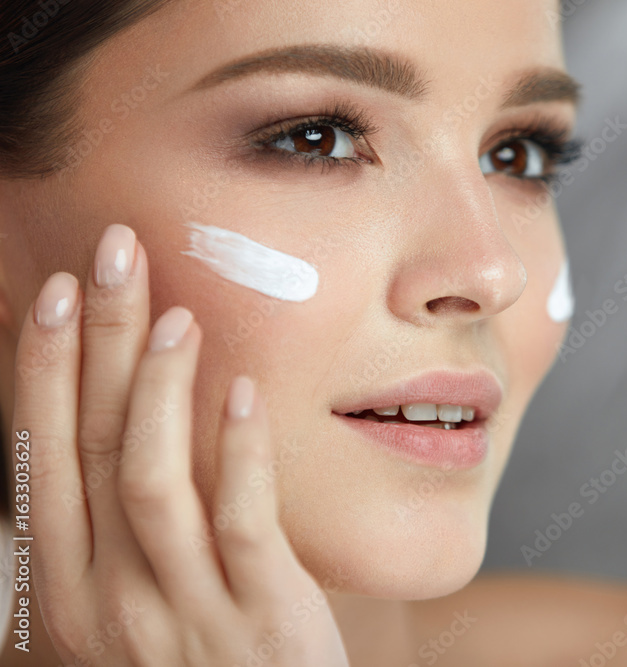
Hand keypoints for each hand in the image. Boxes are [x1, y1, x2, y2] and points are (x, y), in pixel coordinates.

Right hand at [10, 224, 348, 665]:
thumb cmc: (199, 658)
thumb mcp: (134, 601)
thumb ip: (120, 525)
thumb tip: (118, 414)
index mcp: (69, 586)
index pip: (43, 458)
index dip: (42, 369)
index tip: (52, 292)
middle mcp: (108, 597)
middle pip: (90, 447)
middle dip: (93, 343)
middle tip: (112, 258)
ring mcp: (182, 608)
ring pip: (149, 480)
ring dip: (158, 387)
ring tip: (178, 315)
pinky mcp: (259, 615)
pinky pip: (242, 520)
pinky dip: (240, 449)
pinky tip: (244, 391)